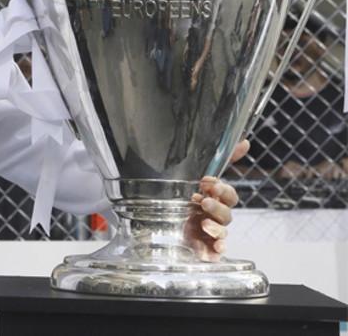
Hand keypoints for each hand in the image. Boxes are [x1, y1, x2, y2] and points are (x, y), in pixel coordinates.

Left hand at [185, 139, 248, 260]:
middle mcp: (212, 216)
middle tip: (203, 201)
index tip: (207, 182)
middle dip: (217, 207)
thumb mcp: (189, 173)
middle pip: (227, 214)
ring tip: (204, 223)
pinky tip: (216, 247)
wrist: (147, 215)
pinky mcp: (200, 248)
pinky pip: (215, 252)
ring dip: (216, 227)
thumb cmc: (175, 193)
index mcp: (212, 198)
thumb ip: (217, 158)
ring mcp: (207, 233)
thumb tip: (244, 141)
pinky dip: (218, 250)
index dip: (222, 190)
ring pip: (222, 232)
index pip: (228, 195)